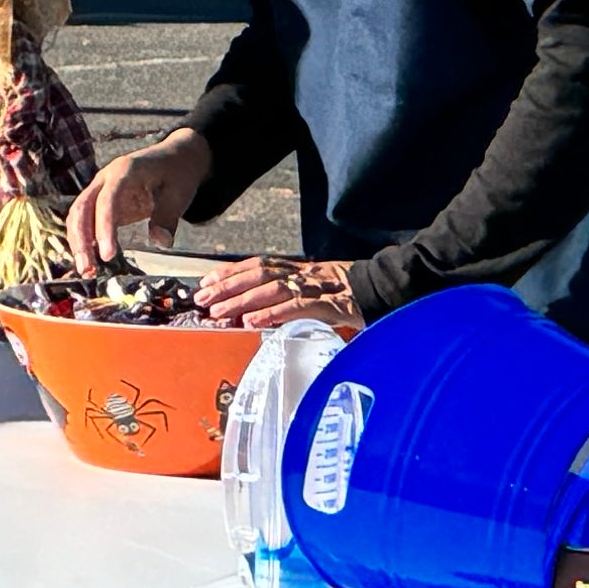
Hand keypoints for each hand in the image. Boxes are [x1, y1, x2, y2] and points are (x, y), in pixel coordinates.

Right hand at [78, 129, 211, 265]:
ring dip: (79, 243)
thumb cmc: (177, 174)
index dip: (104, 228)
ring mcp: (101, 189)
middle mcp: (106, 178)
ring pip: (78, 216)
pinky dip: (85, 240)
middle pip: (82, 208)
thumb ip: (168, 216)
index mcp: (124, 171)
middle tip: (87, 268)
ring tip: (87, 270)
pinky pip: (86, 221)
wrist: (176, 157)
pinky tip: (91, 261)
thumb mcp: (179, 193)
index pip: (106, 200)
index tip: (108, 255)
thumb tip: (161, 242)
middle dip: (81, 240)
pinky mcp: (102, 202)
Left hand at [195, 256, 363, 336]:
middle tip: (202, 300)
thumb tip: (251, 311)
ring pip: (273, 288)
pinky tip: (253, 322)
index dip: (229, 272)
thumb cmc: (346, 294)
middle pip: (258, 274)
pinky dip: (272, 314)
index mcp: (297, 269)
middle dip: (228, 286)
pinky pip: (297, 307)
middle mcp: (303, 274)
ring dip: (243, 301)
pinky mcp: (330, 304)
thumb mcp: (312, 290)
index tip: (205, 283)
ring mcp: (316, 287)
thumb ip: (287, 296)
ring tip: (220, 313)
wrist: (386, 291)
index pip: (257, 264)